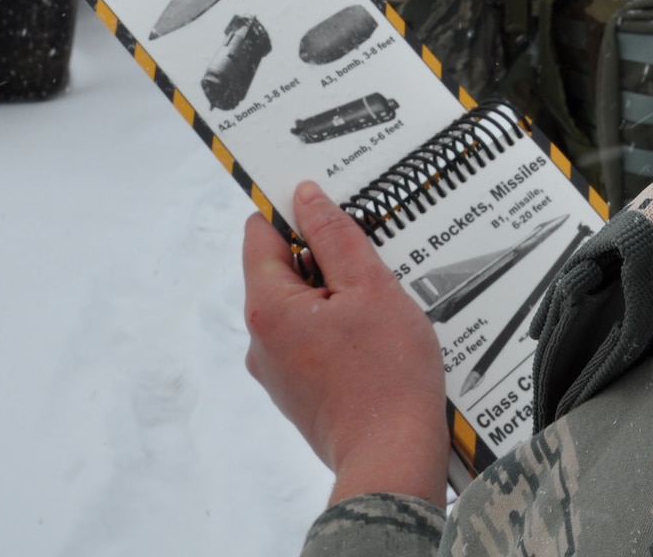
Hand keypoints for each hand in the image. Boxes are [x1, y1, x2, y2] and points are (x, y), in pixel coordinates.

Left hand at [242, 182, 448, 506]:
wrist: (393, 457)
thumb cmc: (386, 375)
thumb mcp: (370, 287)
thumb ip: (334, 236)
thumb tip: (306, 196)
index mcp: (267, 308)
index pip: (260, 234)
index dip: (292, 212)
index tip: (329, 205)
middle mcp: (260, 340)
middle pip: (282, 271)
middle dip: (324, 258)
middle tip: (372, 261)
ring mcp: (276, 370)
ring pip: (300, 307)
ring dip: (336, 295)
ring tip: (380, 305)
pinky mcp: (297, 391)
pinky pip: (311, 339)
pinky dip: (339, 328)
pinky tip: (376, 337)